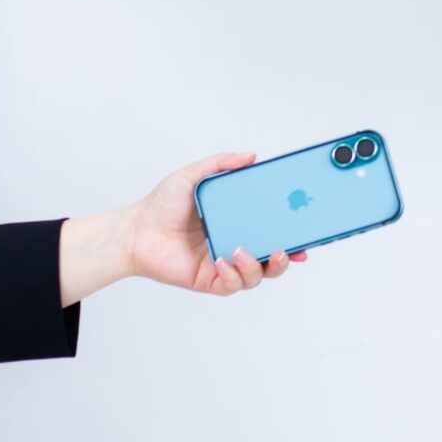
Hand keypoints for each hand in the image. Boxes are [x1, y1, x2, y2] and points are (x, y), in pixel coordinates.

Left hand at [59, 152, 306, 306]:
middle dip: (285, 259)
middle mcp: (235, 245)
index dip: (293, 236)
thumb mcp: (193, 176)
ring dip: (256, 266)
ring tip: (243, 251)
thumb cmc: (161, 205)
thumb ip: (221, 164)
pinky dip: (232, 274)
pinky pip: (230, 285)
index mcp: (237, 222)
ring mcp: (223, 265)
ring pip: (255, 276)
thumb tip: (251, 156)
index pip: (273, 230)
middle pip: (272, 259)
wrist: (135, 231)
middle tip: (287, 250)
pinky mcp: (208, 280)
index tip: (306, 234)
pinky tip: (222, 259)